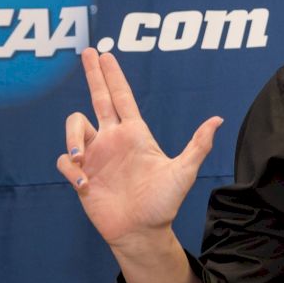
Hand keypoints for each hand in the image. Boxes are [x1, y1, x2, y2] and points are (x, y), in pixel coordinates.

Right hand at [55, 48, 222, 255]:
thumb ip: (198, 145)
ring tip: (83, 157)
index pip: (122, 97)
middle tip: (87, 51)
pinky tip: (85, 185)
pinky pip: (65, 161)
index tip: (104, 54)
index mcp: (135, 134)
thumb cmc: (163, 203)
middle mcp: (113, 139)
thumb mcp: (184, 171)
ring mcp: (96, 156)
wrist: (142, 231)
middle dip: (92, 74)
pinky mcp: (81, 176)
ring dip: (73, 137)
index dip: (113, 76)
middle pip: (98, 98)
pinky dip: (70, 169)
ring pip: (74, 127)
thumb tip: (218, 119)